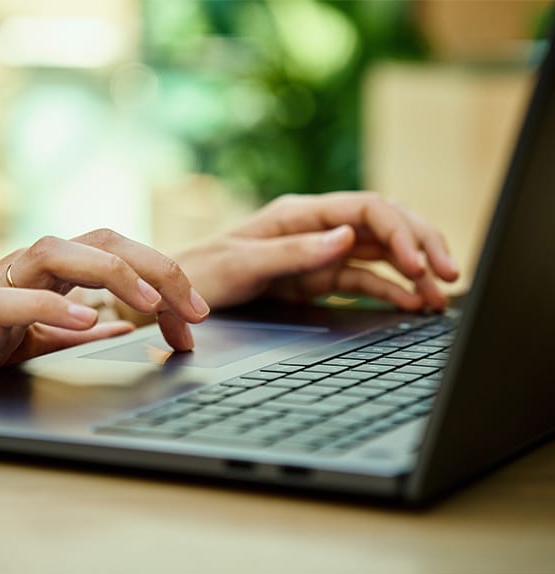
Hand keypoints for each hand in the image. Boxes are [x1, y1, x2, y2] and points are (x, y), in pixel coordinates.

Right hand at [0, 229, 209, 379]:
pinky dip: (52, 306)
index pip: (118, 255)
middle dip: (157, 268)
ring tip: (153, 304)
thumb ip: (80, 331)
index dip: (164, 278)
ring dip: (114, 274)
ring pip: (57, 252)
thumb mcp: (38, 339)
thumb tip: (126, 330)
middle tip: (197, 310)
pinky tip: (86, 322)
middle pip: (100, 240)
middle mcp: (30, 267)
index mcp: (51, 272)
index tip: (197, 317)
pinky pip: (12, 301)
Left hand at [175, 192, 458, 310]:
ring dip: (412, 273)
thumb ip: (295, 251)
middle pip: (385, 227)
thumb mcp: (245, 262)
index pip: (367, 210)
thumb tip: (347, 238)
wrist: (181, 294)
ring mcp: (320, 255)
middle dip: (421, 246)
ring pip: (380, 256)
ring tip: (439, 297)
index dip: (401, 231)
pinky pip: (362, 282)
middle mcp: (317, 229)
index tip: (419, 261)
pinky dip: (389, 292)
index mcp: (301, 213)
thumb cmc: (205, 271)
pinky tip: (411, 305)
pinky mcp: (317, 280)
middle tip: (450, 273)